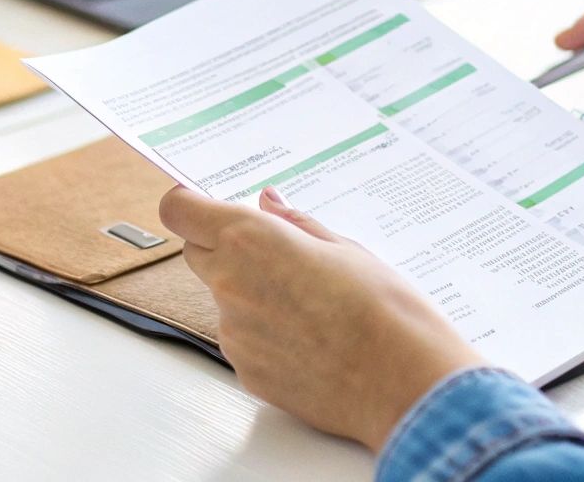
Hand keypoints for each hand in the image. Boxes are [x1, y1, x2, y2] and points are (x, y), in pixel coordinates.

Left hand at [159, 185, 487, 451]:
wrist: (404, 381)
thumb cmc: (385, 310)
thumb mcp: (345, 248)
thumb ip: (295, 224)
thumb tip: (268, 202)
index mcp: (250, 240)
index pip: (180, 210)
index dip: (190, 204)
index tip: (206, 203)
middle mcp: (230, 285)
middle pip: (197, 253)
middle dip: (222, 246)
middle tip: (275, 252)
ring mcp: (234, 333)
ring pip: (224, 300)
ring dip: (251, 295)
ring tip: (313, 305)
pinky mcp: (246, 372)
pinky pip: (243, 340)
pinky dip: (266, 335)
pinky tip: (312, 338)